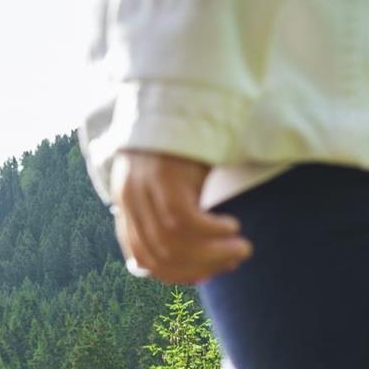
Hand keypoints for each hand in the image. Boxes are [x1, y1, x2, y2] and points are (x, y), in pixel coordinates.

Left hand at [109, 151, 252, 284]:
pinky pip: (184, 221)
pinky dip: (210, 232)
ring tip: (240, 249)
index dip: (175, 274)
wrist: (181, 94)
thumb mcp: (173, 181)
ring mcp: (144, 189)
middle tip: (233, 262)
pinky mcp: (163, 177)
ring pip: (173, 243)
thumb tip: (201, 257)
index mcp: (128, 206)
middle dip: (199, 267)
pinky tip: (231, 227)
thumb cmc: (184, 141)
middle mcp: (131, 200)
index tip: (207, 275)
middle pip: (159, 256)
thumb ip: (175, 213)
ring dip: (211, 253)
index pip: (143, 259)